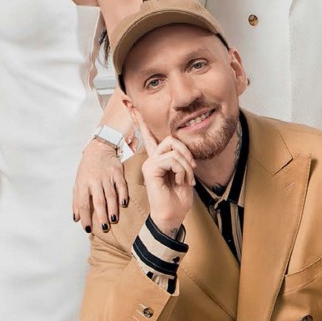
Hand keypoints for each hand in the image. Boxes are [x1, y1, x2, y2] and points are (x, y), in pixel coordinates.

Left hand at [73, 139, 127, 231]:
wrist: (99, 149)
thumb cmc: (87, 169)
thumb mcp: (78, 183)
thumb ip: (76, 201)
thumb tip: (76, 218)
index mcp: (83, 184)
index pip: (83, 203)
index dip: (85, 217)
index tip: (87, 228)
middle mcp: (94, 181)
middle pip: (98, 201)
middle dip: (101, 215)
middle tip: (104, 227)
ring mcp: (106, 176)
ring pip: (110, 195)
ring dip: (112, 208)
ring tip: (113, 220)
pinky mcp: (117, 173)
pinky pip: (121, 186)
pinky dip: (123, 195)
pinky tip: (124, 204)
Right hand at [134, 118, 194, 237]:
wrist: (172, 216)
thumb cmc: (178, 199)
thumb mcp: (185, 176)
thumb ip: (182, 160)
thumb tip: (185, 151)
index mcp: (160, 159)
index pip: (148, 135)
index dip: (140, 120)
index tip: (129, 103)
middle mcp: (153, 159)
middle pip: (171, 139)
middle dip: (187, 153)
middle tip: (193, 170)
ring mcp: (150, 163)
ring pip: (174, 149)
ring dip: (187, 165)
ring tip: (187, 180)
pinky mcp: (150, 169)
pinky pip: (172, 159)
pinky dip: (182, 170)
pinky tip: (180, 181)